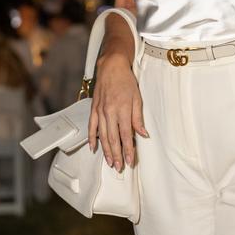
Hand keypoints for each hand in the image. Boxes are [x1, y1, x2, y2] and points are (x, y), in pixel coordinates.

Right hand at [88, 53, 148, 170]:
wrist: (111, 67)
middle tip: (120, 167)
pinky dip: (92, 139)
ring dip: (106, 151)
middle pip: (113, 139)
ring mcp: (100, 111)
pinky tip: (94, 148)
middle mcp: (109, 112)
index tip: (130, 161)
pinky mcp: (93, 109)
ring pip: (102, 136)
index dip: (128, 150)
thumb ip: (138, 118)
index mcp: (122, 110)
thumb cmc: (126, 81)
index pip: (125, 135)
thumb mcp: (137, 99)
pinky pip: (92, 127)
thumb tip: (142, 134)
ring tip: (110, 162)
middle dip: (117, 155)